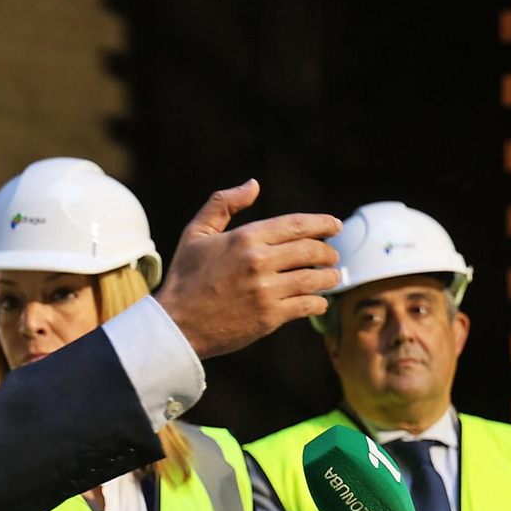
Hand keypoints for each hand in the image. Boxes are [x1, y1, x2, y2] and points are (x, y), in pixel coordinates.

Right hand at [155, 180, 342, 358]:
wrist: (175, 325)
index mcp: (245, 238)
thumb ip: (223, 203)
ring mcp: (266, 290)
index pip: (296, 225)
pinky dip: (319, 302)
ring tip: (332, 278)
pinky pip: (307, 305)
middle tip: (333, 256)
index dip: (322, 224)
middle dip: (329, 252)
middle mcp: (259, 261)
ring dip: (329, 278)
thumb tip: (253, 185)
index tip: (335, 226)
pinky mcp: (269, 317)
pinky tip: (318, 301)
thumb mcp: (197, 233)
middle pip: (311, 250)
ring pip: (314, 279)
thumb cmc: (185, 278)